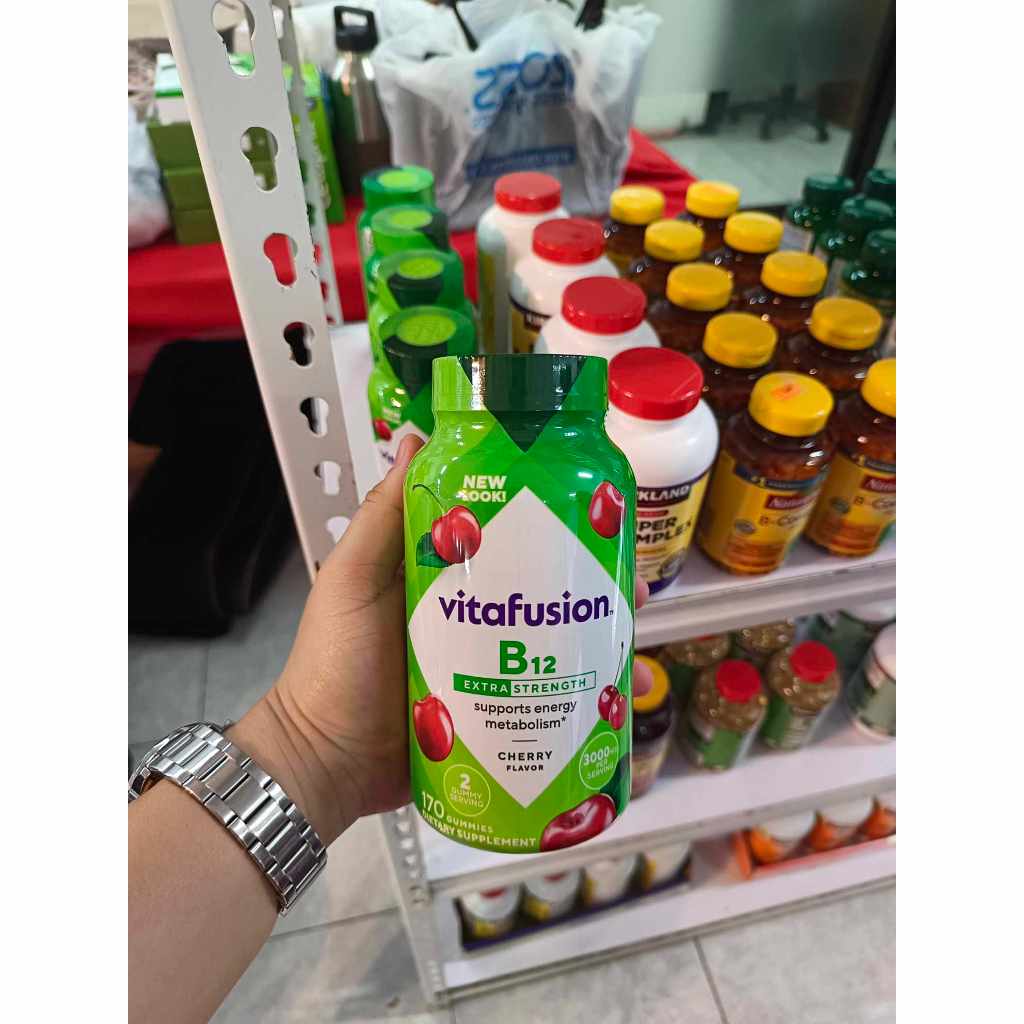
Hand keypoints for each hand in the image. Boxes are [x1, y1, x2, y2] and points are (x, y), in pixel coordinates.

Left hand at [233, 436, 651, 844]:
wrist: (325, 763)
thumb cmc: (334, 663)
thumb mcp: (353, 579)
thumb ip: (383, 516)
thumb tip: (418, 439)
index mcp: (442, 574)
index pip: (507, 538)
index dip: (552, 526)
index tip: (597, 518)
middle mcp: (470, 617)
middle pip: (542, 594)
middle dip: (591, 590)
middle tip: (632, 590)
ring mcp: (484, 668)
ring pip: (553, 649)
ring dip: (599, 648)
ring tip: (633, 655)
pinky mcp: (491, 715)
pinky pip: (542, 701)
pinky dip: (581, 702)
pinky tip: (615, 703)